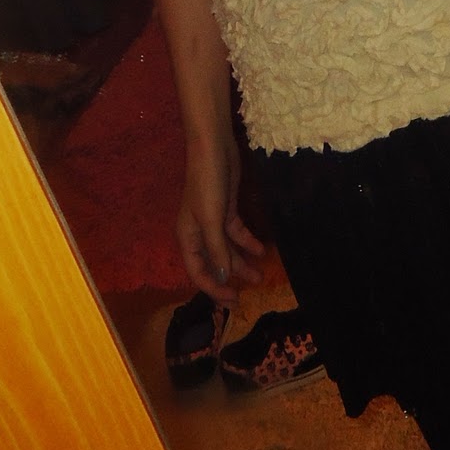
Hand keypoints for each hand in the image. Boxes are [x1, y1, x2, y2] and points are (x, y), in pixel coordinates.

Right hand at [176, 127, 264, 302]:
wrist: (214, 149)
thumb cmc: (208, 184)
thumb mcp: (212, 220)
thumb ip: (217, 250)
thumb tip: (220, 278)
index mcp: (188, 237)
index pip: (198, 272)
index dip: (214, 288)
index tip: (233, 300)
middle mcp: (198, 233)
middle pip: (213, 264)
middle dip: (228, 280)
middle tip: (246, 296)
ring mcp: (213, 222)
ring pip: (227, 250)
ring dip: (241, 263)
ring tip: (260, 275)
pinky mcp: (227, 210)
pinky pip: (236, 234)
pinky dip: (248, 243)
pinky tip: (261, 250)